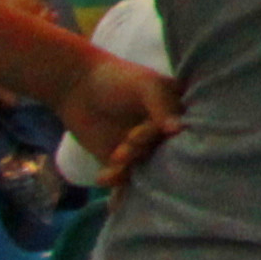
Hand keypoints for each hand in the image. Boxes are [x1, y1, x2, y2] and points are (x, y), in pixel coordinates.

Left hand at [57, 51, 178, 185]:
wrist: (76, 87)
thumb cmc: (117, 79)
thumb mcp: (146, 85)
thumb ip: (163, 105)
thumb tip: (178, 129)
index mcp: (177, 112)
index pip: (184, 131)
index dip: (166, 135)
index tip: (146, 131)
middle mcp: (163, 133)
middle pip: (165, 153)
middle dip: (145, 152)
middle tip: (126, 145)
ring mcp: (141, 148)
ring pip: (145, 167)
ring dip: (129, 168)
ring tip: (114, 160)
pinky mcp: (119, 162)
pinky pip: (123, 178)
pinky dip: (115, 180)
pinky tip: (104, 177)